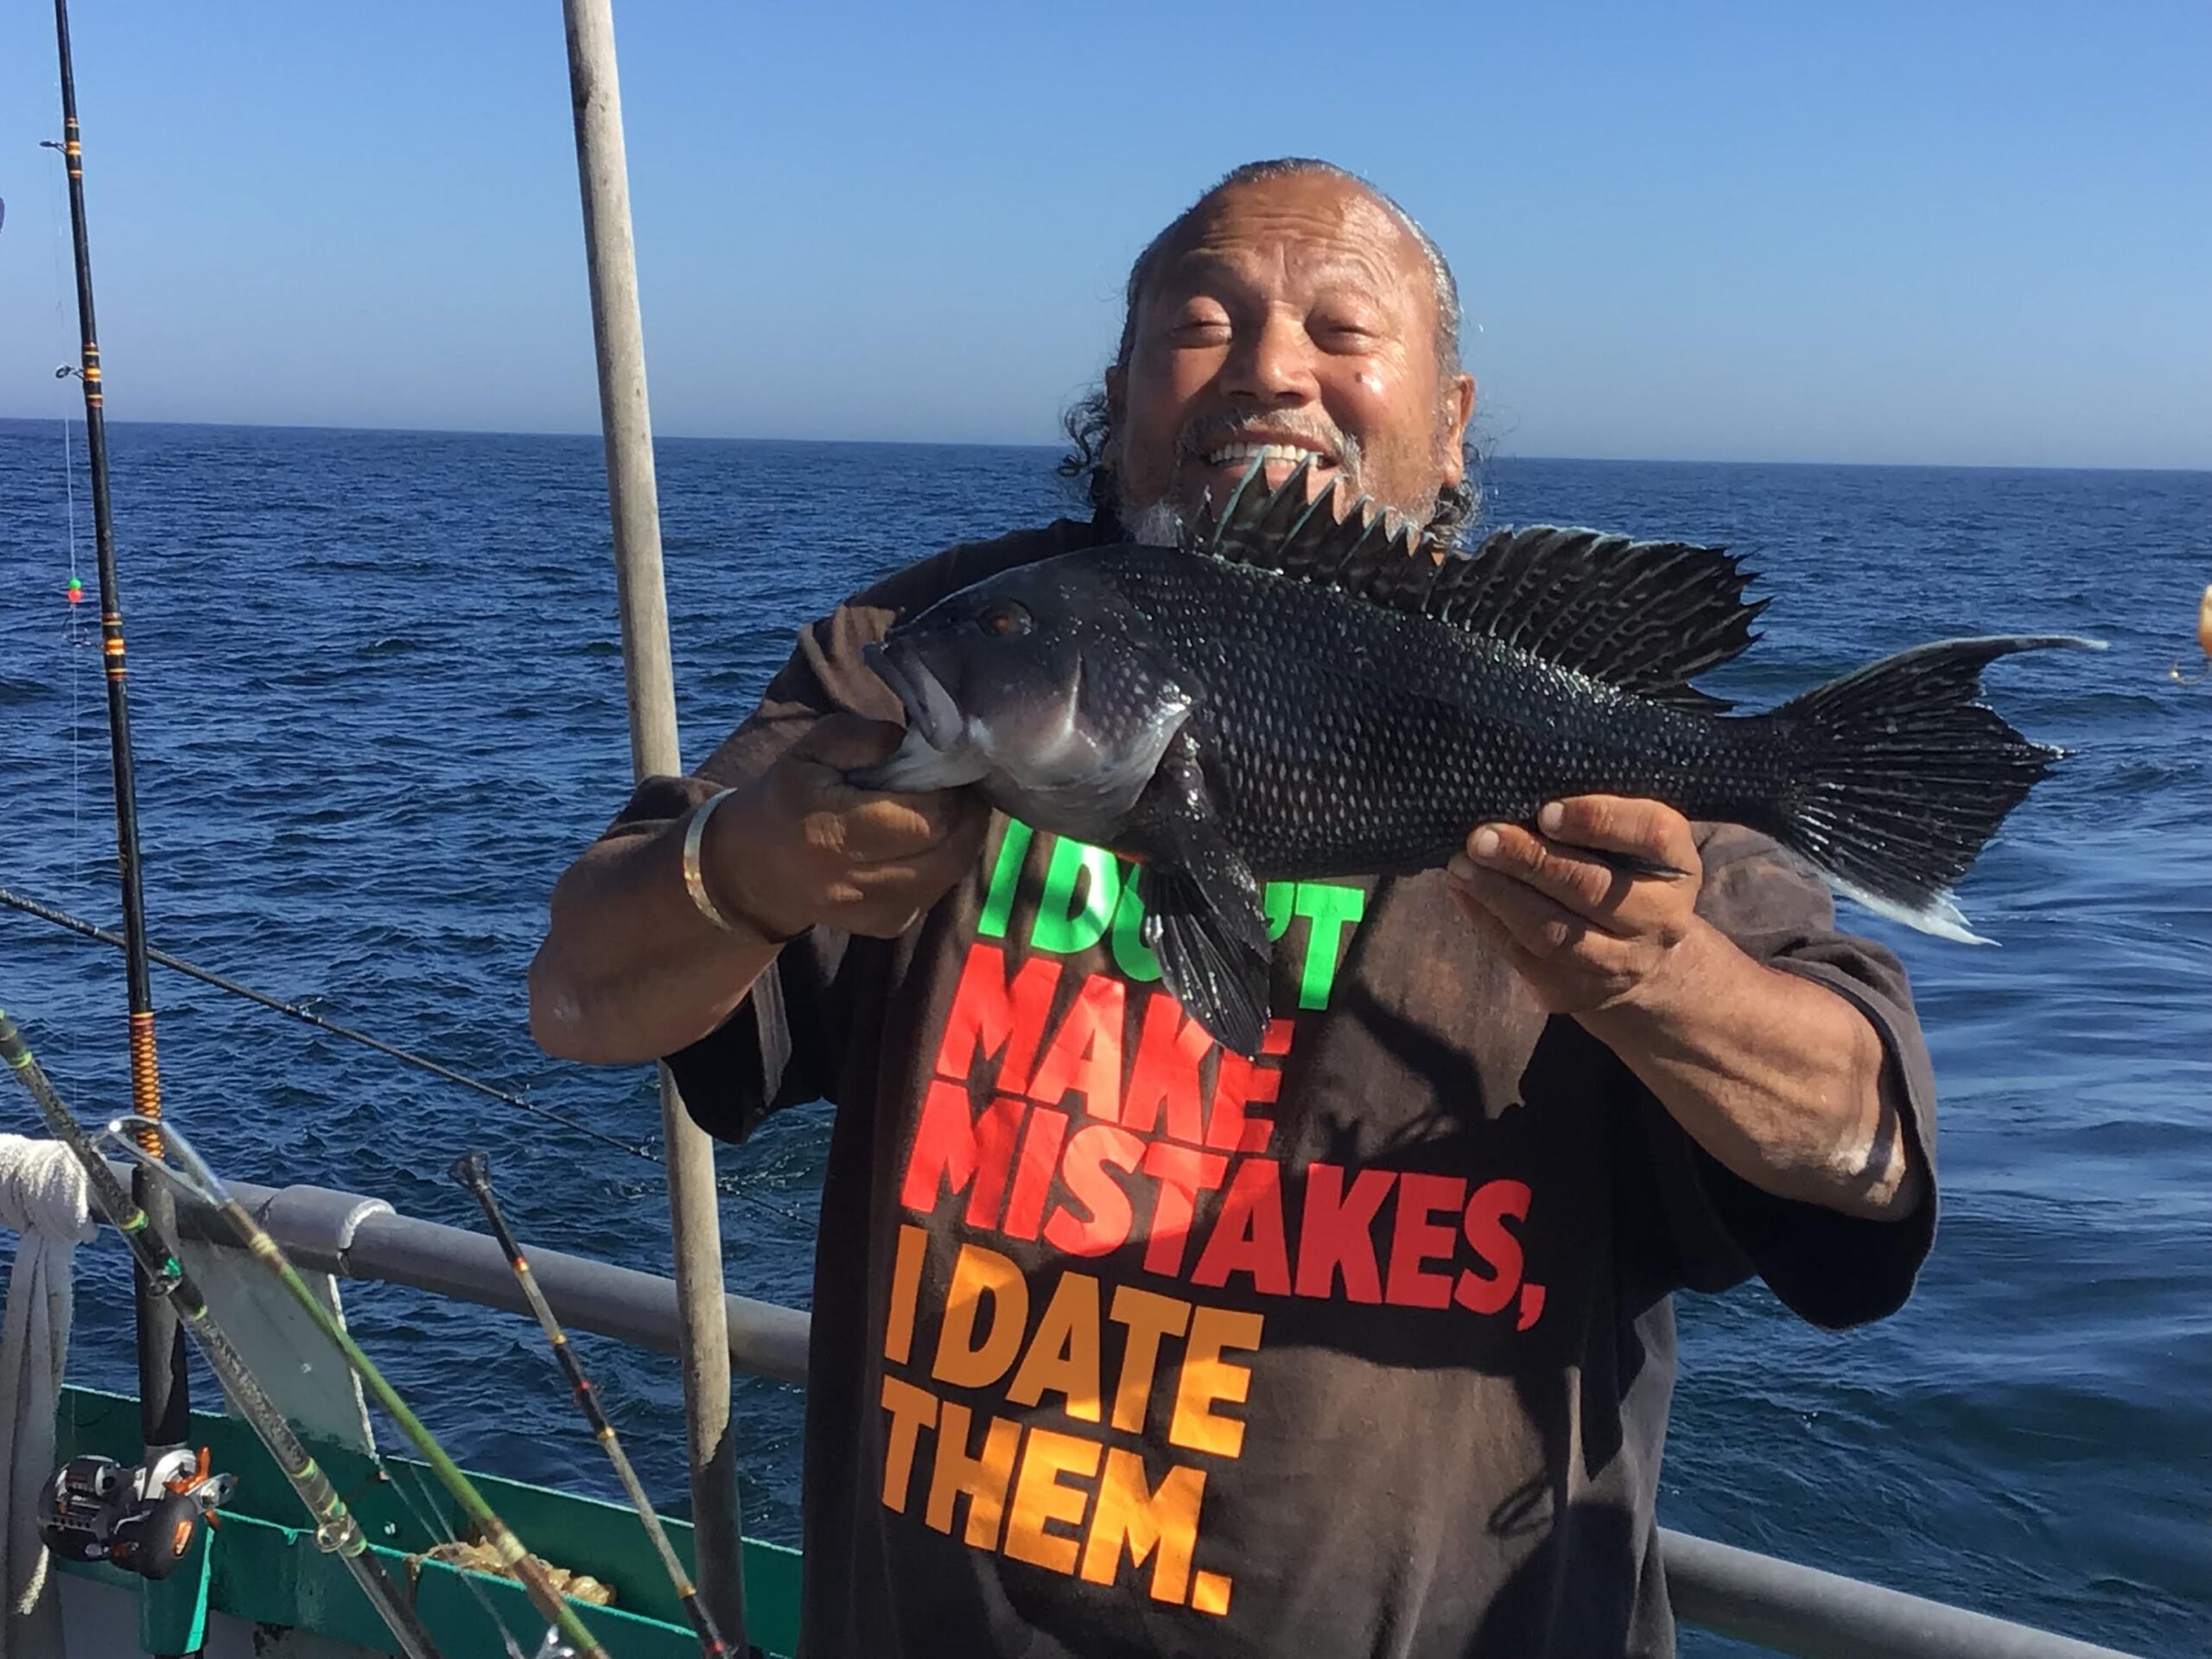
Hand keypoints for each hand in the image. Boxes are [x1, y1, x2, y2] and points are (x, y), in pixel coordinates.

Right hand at [710, 713, 989, 940]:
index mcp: (833, 832)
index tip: (948, 764)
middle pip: (948, 849)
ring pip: (951, 871)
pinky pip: (938, 889)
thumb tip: (916, 742)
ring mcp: (877, 911)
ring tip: (951, 806)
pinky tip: (930, 837)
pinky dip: (946, 859)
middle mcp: (857, 881)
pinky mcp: (890, 925)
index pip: (924, 817)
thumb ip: (862, 737)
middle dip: (966, 812)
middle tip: (961, 784)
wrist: (755, 871)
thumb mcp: (809, 750)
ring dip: (962, 835)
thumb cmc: (787, 799)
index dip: (948, 789)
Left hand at [1445, 795, 1708, 1015]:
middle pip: (1591, 888)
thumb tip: (1515, 790)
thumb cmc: (1623, 872)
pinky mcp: (1578, 991)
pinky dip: (1487, 919)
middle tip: (1482, 836)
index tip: (1547, 811)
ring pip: (1554, 933)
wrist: (1642, 958)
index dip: (1599, 820)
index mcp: (1677, 864)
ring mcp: (1621, 962)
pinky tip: (1463, 890)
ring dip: (1500, 895)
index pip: (1651, 833)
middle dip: (1529, 859)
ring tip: (1462, 864)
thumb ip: (1593, 817)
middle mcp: (1660, 917)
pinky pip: (1524, 955)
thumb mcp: (1631, 841)